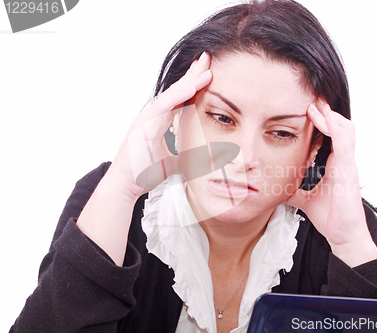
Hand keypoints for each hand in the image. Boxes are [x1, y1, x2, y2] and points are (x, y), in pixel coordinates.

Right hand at [110, 52, 212, 197]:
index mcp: (158, 121)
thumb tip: (202, 159)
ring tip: (205, 68)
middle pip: (176, 90)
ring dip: (189, 81)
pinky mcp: (144, 125)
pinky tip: (192, 85)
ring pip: (171, 94)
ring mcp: (146, 118)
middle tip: (208, 58)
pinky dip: (179, 95)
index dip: (193, 84)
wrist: (125, 186)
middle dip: (192, 74)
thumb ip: (184, 156)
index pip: (180, 98)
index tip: (208, 72)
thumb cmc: (143, 174)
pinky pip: (164, 106)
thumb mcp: (172, 162)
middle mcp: (152, 116)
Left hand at [286, 100, 376, 266]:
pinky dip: (336, 128)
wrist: (343, 236)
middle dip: (327, 112)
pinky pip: (345, 143)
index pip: (332, 136)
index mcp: (336, 165)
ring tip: (315, 106)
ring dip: (330, 116)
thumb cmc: (331, 218)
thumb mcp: (307, 200)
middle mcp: (343, 161)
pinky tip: (325, 119)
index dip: (322, 121)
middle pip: (341, 127)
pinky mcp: (349, 171)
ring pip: (346, 129)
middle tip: (311, 100)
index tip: (308, 110)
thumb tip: (280, 190)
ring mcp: (348, 165)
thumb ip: (296, 192)